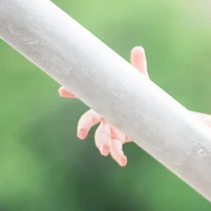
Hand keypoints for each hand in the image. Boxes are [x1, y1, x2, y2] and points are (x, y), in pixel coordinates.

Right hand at [58, 46, 148, 166]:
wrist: (149, 112)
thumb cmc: (138, 94)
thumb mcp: (138, 81)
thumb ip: (137, 66)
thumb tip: (138, 48)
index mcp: (105, 99)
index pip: (89, 95)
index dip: (74, 92)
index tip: (61, 90)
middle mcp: (105, 114)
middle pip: (90, 119)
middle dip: (84, 126)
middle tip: (81, 133)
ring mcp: (112, 128)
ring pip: (101, 136)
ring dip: (102, 144)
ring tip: (105, 151)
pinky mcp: (121, 139)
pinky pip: (117, 149)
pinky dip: (118, 156)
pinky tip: (123, 162)